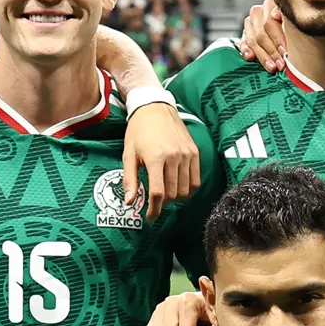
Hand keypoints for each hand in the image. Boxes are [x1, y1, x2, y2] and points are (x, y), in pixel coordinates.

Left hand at [123, 103, 200, 220]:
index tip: (150, 217)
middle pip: (172, 193)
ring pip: (185, 189)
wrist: (155, 108)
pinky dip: (188, 189)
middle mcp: (174, 157)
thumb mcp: (128, 155)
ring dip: (175, 198)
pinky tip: (177, 187)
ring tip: (165, 195)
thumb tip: (130, 202)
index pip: (158, 193)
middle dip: (162, 204)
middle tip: (154, 205)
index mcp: (155, 158)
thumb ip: (130, 179)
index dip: (154, 209)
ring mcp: (187, 154)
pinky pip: (196, 180)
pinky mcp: (195, 152)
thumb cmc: (138, 131)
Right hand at [235, 0, 286, 72]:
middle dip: (272, 51)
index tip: (285, 51)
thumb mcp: (292, 19)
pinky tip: (250, 58)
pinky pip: (243, 44)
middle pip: (261, 34)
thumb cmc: (293, 24)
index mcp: (270, 4)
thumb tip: (276, 15)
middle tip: (280, 63)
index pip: (269, 22)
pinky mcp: (244, 34)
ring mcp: (249, 23)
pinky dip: (247, 51)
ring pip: (253, 41)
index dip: (277, 39)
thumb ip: (285, 16)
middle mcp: (258, 12)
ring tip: (272, 67)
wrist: (287, 26)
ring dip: (263, 56)